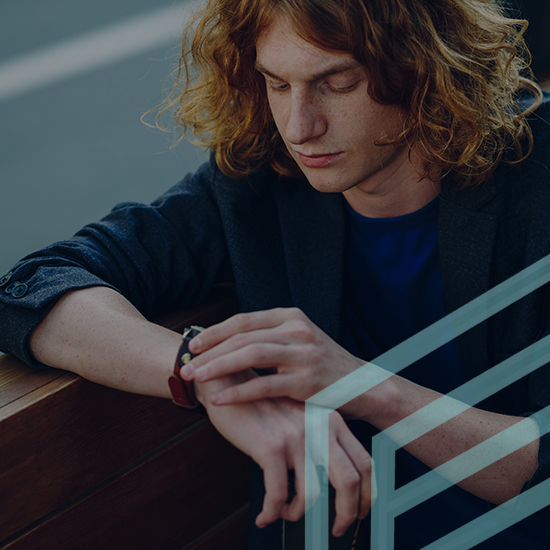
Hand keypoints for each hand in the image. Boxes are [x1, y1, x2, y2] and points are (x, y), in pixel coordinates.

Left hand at [181, 308, 363, 404]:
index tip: (192, 344)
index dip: (215, 332)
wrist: (363, 386)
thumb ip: (269, 337)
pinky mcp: (307, 381)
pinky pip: (265, 385)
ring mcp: (304, 353)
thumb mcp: (299, 340)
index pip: (244, 319)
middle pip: (243, 336)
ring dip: (218, 366)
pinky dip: (238, 392)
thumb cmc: (323, 366)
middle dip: (210, 350)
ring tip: (195, 378)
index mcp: (291, 316)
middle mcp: (297, 329)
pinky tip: (219, 399)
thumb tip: (227, 340)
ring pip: (251, 355)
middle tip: (185, 364)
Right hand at [195, 371, 372, 536]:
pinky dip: (271, 513)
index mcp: (332, 419)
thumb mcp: (300, 417)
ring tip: (284, 513)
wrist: (230, 380)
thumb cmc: (263, 405)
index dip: (366, 495)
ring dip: (298, 514)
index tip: (358, 514)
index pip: (365, 463)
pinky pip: (277, 495)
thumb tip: (332, 482)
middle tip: (336, 530)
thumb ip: (319, 439)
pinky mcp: (271, 446)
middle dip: (347, 514)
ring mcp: (296, 436)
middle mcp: (320, 426)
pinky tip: (264, 516)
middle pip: (350, 482)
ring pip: (313, 495)